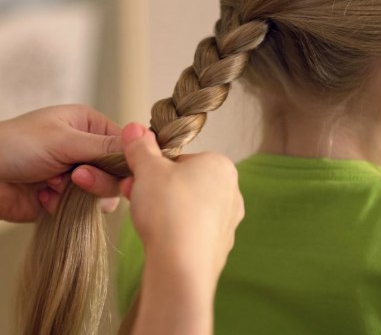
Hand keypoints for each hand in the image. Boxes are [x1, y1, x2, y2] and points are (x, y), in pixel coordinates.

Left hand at [0, 105, 122, 221]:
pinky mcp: (67, 197)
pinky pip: (84, 207)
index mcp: (90, 127)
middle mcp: (88, 150)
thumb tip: (142, 140)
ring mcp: (78, 175)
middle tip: (76, 177)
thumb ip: (104, 146)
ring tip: (55, 186)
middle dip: (98, 179)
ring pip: (103, 193)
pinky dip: (66, 205)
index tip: (121, 174)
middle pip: (116, 172)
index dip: (127, 160)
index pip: (124, 145)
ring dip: (81, 194)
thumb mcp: (64, 140)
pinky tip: (46, 197)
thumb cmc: (17, 145)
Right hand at [120, 123, 244, 285]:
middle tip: (135, 196)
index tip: (138, 178)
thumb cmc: (169, 208)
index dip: (155, 168)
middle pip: (185, 183)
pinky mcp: (221, 246)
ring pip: (189, 206)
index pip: (182, 159)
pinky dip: (177, 230)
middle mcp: (231, 191)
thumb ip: (141, 147)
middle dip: (157, 188)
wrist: (182, 266)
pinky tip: (162, 238)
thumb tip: (135, 128)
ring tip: (145, 218)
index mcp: (220, 166)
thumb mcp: (148, 169)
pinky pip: (194, 230)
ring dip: (165, 208)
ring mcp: (229, 221)